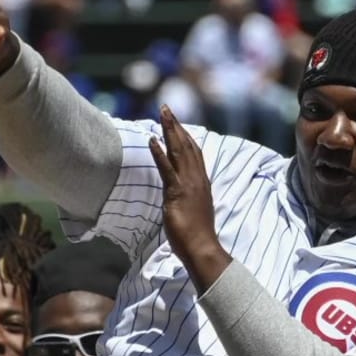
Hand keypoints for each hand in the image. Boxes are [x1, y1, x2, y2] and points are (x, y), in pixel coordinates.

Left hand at [147, 105, 230, 290]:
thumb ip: (187, 196)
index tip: (176, 121)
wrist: (203, 247)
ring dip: (169, 131)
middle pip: (187, 145)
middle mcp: (197, 179)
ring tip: (162, 114)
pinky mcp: (177, 193)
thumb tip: (179, 193)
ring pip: (179, 151)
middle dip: (176, 125)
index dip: (185, 134)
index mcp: (201, 182)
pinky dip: (159, 153)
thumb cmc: (198, 234)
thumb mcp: (194, 209)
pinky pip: (167, 169)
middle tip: (166, 108)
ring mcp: (188, 184)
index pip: (194, 152)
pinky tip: (152, 140)